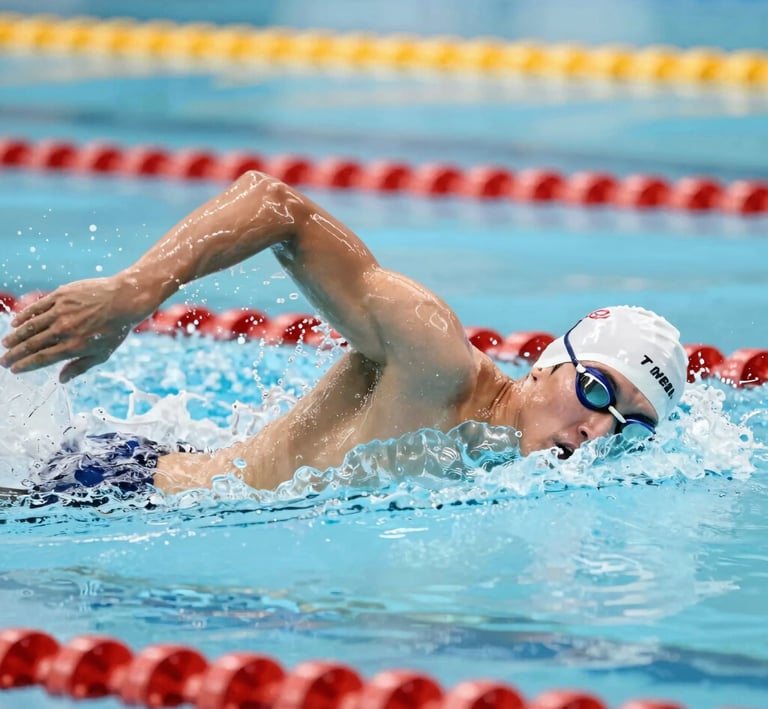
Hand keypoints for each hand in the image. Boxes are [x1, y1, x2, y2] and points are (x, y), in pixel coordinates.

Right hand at [0, 275, 152, 381]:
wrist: (124, 300)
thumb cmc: (115, 329)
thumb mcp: (102, 354)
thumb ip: (80, 367)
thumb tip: (61, 380)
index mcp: (73, 346)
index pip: (42, 359)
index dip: (25, 365)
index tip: (14, 369)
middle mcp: (64, 330)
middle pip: (32, 344)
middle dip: (14, 354)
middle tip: (3, 360)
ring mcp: (60, 312)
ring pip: (30, 326)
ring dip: (15, 336)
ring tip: (5, 344)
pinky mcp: (60, 296)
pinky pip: (37, 308)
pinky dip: (24, 316)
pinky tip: (16, 323)